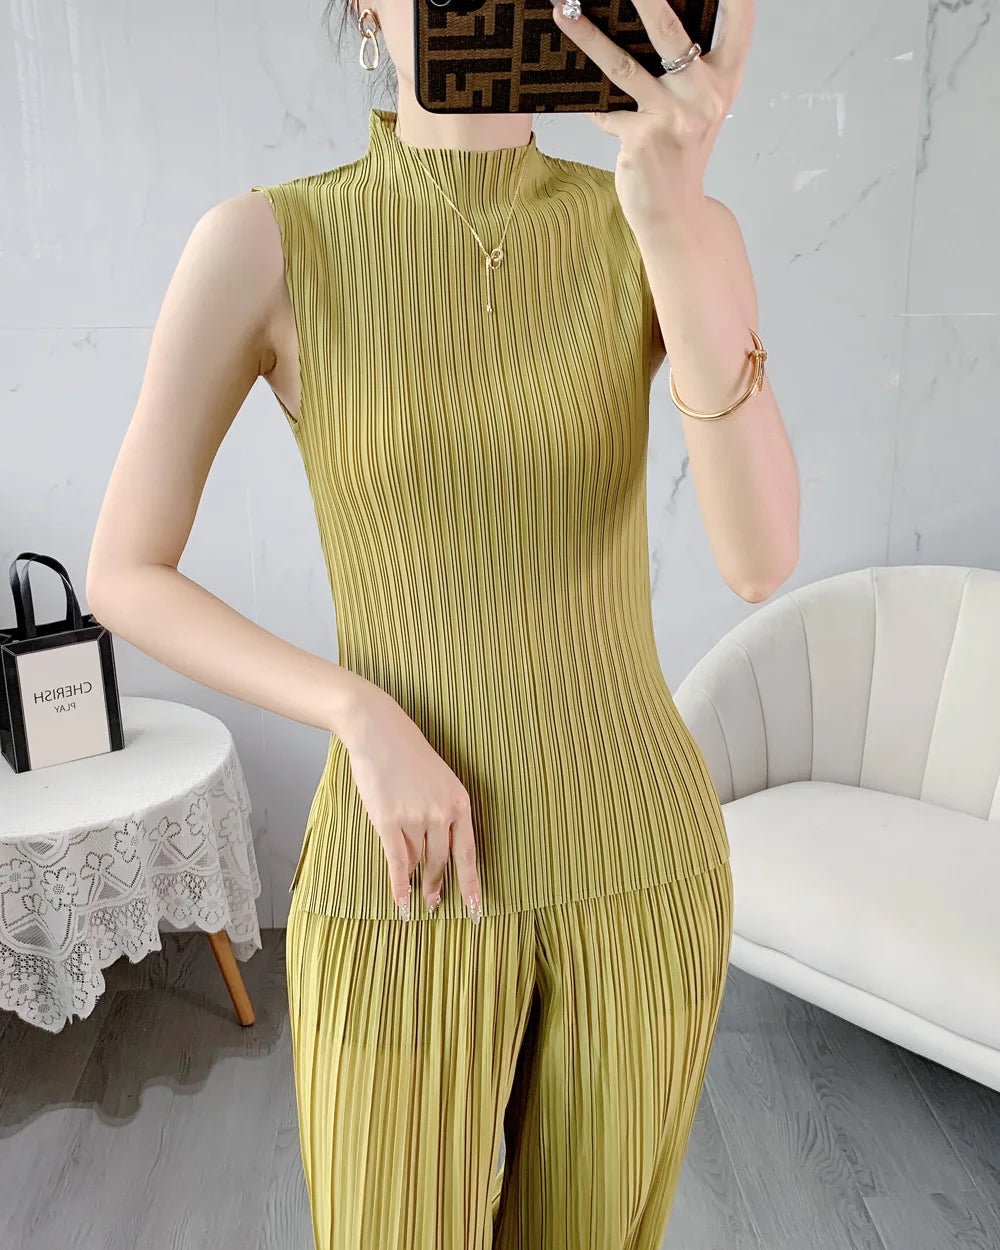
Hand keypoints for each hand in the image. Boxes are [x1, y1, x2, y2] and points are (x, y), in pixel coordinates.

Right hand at [339, 679, 482, 920]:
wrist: (379, 730)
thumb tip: (436, 853)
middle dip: (439, 885)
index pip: (468, 852)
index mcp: (459, 801)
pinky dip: (399, 885)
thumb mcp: (438, 782)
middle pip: (442, 861)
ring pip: (419, 861)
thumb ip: (441, 815)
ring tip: (419, 899)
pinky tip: (401, 901)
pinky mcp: (388, 819)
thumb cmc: (408, 755)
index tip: (476, 908)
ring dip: (419, 883)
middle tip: (436, 903)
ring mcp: (415, 816)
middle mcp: (441, 812)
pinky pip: (397, 861)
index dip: (471, 883)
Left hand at [549, 0, 754, 231]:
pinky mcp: (641, 139)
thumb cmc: (684, 154)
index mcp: (725, 81)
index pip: (740, 20)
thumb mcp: (701, 108)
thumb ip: (692, 68)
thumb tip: (649, 21)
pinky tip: (568, 87)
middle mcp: (704, 96)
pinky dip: (589, 102)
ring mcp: (671, 117)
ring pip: (623, 66)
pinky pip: (604, 110)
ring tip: (565, 12)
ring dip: (589, 37)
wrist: (675, 213)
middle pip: (671, 32)